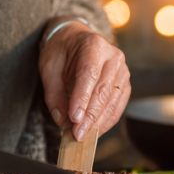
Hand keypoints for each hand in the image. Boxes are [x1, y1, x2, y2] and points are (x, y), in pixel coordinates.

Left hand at [38, 19, 129, 141]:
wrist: (75, 38)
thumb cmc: (61, 50)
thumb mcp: (49, 66)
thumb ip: (54, 92)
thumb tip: (61, 118)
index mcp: (93, 45)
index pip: (89, 74)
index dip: (82, 98)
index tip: (74, 119)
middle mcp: (113, 56)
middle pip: (103, 90)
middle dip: (90, 116)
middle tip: (76, 134)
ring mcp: (122, 70)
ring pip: (113, 101)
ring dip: (98, 122)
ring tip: (83, 135)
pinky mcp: (124, 83)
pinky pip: (118, 105)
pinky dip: (106, 120)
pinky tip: (94, 130)